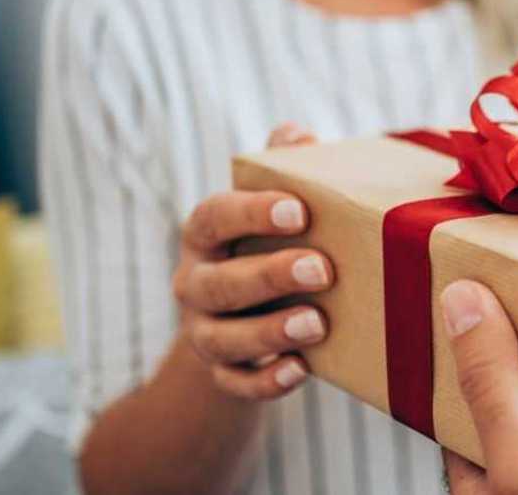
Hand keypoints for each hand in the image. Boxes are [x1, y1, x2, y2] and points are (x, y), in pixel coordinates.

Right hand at [171, 122, 330, 399]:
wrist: (245, 314)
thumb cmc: (268, 243)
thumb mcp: (273, 205)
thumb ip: (283, 167)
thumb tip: (296, 133)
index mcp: (205, 233)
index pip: (214, 216)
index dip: (251, 212)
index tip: (298, 209)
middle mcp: (194, 282)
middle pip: (217, 282)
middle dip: (269, 275)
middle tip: (323, 268)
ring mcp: (204, 331)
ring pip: (221, 338)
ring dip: (269, 331)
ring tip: (317, 323)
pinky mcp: (222, 373)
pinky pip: (235, 384)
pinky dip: (265, 382)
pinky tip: (300, 370)